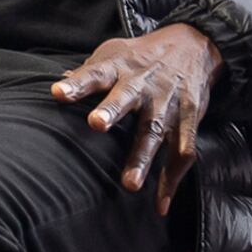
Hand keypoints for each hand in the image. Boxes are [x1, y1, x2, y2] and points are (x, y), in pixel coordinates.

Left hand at [55, 24, 221, 212]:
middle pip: (126, 97)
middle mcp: (143, 84)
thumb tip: (60, 83)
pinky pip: (183, 151)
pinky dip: (172, 180)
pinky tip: (160, 205)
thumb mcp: (115, 52)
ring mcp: (167, 102)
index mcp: (120, 68)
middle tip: (96, 124)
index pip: (95, 73)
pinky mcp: (189, 117)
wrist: (193, 46)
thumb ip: (89, 71)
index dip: (77, 83)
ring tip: (129, 184)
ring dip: (142, 158)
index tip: (58, 92)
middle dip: (112, 111)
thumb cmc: (142, 55)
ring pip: (155, 131)